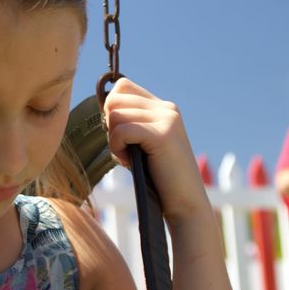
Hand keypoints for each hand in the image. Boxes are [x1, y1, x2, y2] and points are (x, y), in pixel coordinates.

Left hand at [102, 78, 208, 225]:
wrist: (185, 202)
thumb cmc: (159, 178)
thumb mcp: (142, 145)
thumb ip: (129, 124)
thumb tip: (103, 107)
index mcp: (163, 108)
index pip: (123, 86)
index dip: (112, 108)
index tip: (119, 135)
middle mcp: (167, 108)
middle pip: (115, 98)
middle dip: (110, 125)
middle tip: (122, 148)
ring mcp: (167, 119)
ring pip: (115, 114)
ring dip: (113, 139)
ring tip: (127, 157)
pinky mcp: (162, 135)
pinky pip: (121, 131)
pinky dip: (117, 147)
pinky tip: (127, 162)